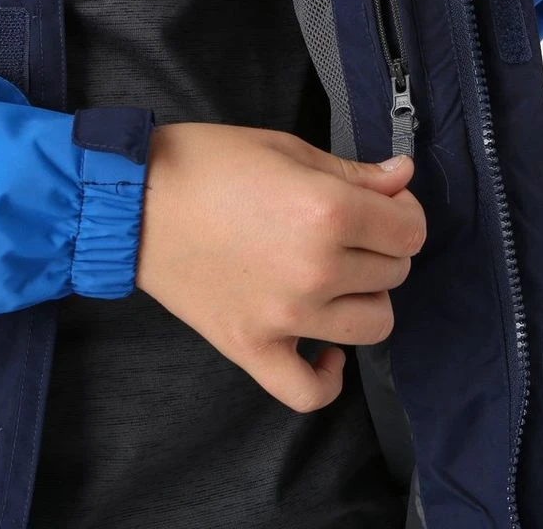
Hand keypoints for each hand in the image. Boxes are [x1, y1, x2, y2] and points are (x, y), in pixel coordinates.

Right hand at [136, 123, 424, 412]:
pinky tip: (326, 349)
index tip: (386, 208)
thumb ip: (355, 172)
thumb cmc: (209, 164)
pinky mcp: (251, 349)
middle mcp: (316, 270)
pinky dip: (327, 376)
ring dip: (365, 299)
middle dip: (383, 248)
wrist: (133, 200)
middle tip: (352, 232)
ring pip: (373, 325)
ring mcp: (285, 317)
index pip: (410, 230)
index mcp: (329, 212)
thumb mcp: (289, 150)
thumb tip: (404, 176)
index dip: (404, 215)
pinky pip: (309, 391)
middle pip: (394, 273)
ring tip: (339, 277)